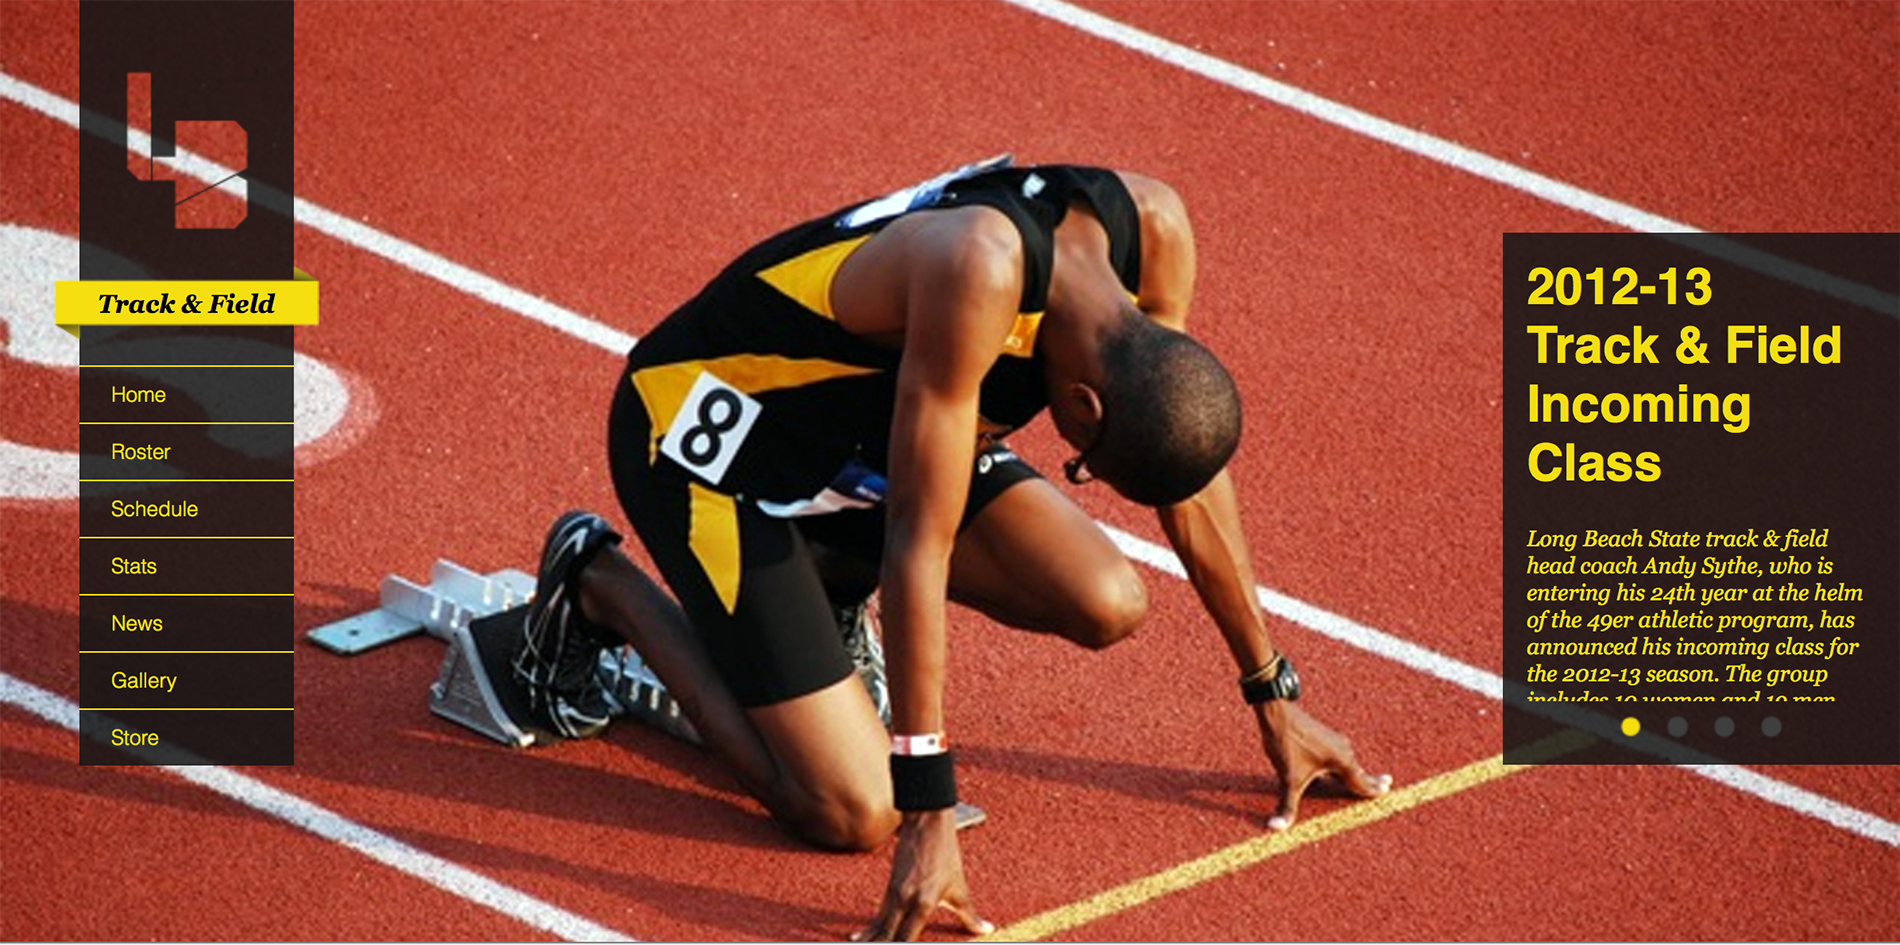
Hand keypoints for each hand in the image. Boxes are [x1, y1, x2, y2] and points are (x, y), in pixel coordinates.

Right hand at [853, 808, 993, 941]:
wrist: (927, 823)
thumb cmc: (945, 855)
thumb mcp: (959, 888)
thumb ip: (969, 915)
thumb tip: (987, 930)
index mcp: (924, 905)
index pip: (906, 940)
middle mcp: (905, 902)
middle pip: (886, 936)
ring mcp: (894, 895)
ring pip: (878, 927)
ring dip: (869, 940)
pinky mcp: (889, 888)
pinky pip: (877, 915)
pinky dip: (869, 929)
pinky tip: (858, 937)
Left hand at [1254, 700, 1391, 830]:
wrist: (1277, 713)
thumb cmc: (1287, 744)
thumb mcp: (1288, 779)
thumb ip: (1286, 805)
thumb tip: (1275, 827)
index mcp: (1342, 762)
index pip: (1362, 782)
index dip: (1374, 789)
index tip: (1387, 791)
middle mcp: (1344, 750)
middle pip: (1359, 771)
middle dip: (1371, 779)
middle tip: (1387, 783)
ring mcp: (1335, 741)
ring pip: (1348, 763)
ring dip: (1355, 772)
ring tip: (1364, 778)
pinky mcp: (1325, 736)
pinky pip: (1338, 756)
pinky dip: (1341, 766)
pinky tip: (1333, 771)